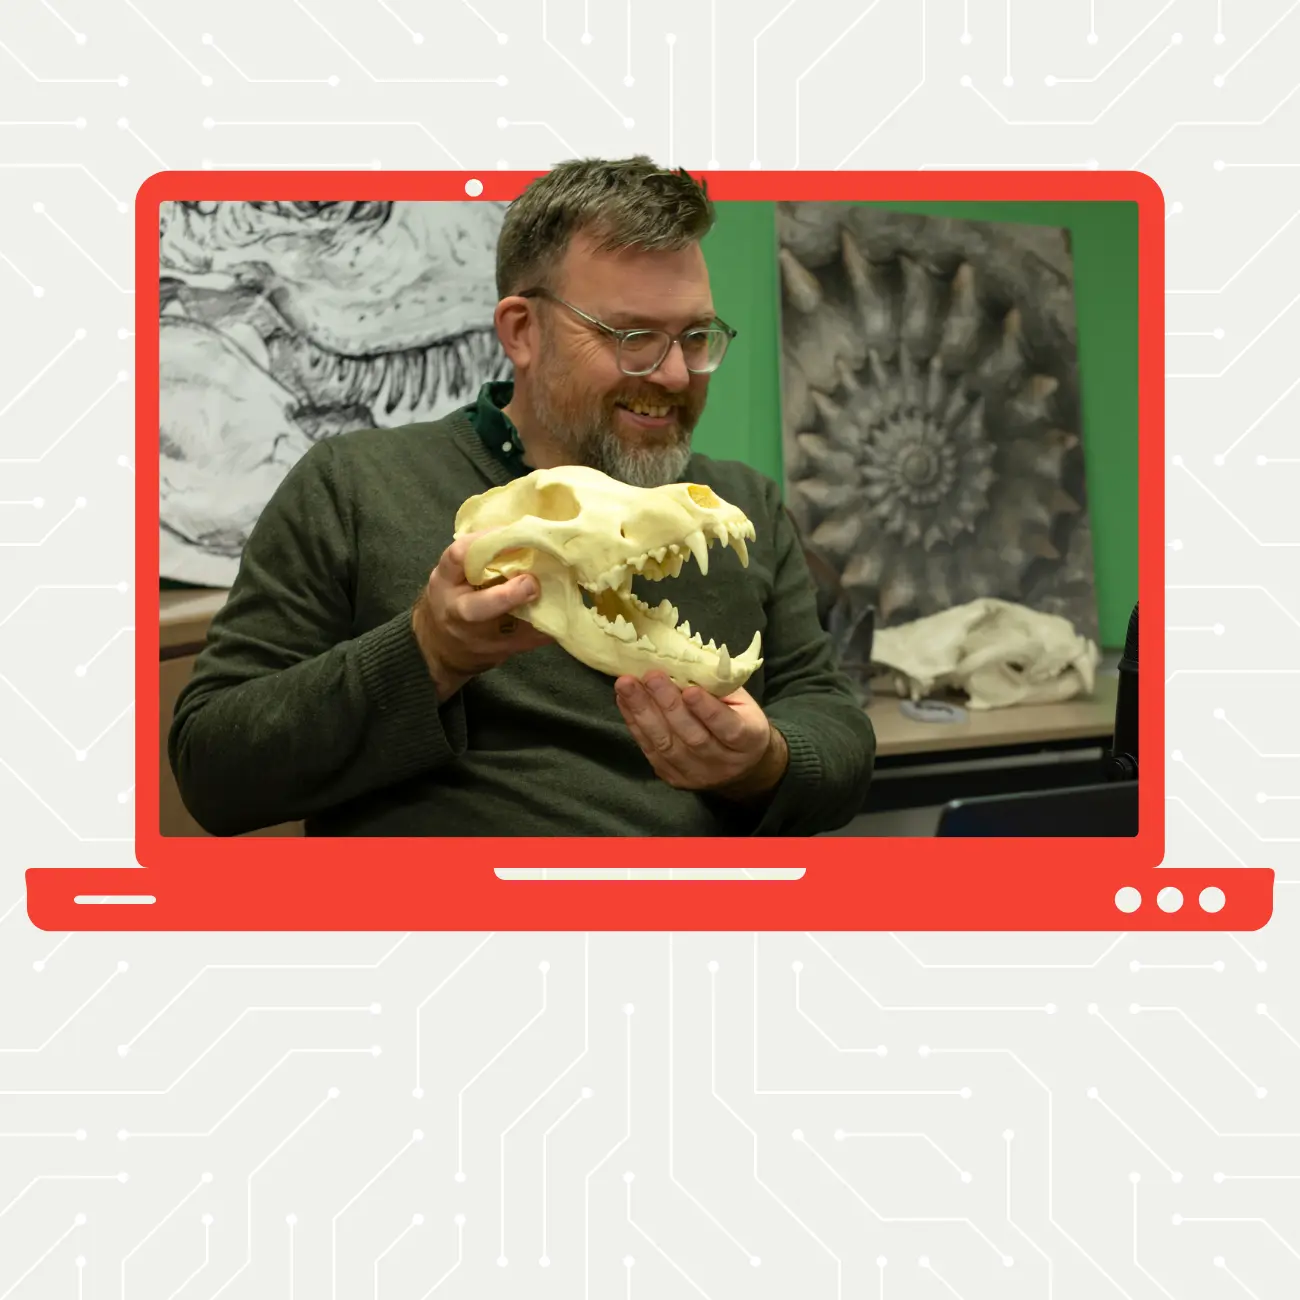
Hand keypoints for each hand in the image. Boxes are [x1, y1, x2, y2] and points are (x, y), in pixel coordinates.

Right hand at [411, 531, 552, 700]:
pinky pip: (530, 640)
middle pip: (475, 609)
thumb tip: (521, 528)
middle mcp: (457, 612)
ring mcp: (478, 638)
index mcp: (445, 582)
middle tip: (532, 583)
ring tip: (559, 594)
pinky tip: (562, 611)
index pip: (457, 558)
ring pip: (508, 632)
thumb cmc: (452, 598)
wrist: (439, 647)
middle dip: (507, 597)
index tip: (511, 532)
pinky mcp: (501, 652)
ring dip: (537, 612)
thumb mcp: (452, 574)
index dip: (485, 542)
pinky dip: (549, 625)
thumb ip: (477, 557)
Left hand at [614, 671, 788, 798]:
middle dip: (668, 705)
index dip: (707, 710)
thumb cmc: (739, 719)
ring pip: (666, 745)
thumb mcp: (742, 701)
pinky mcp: (673, 777)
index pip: (728, 728)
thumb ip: (719, 687)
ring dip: (643, 713)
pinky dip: (635, 724)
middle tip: (650, 677)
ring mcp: (696, 774)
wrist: (741, 765)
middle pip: (692, 737)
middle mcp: (723, 763)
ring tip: (627, 686)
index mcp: (748, 741)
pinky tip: (624, 701)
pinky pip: (650, 750)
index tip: (689, 690)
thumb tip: (683, 663)